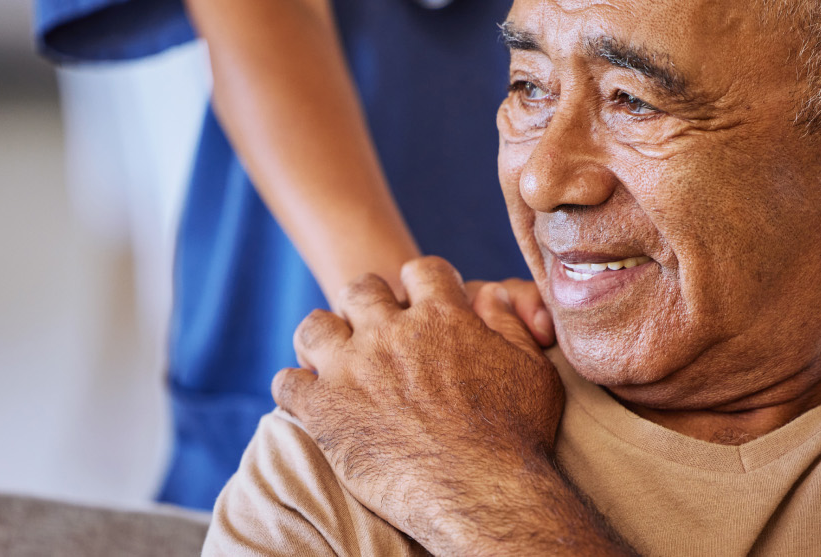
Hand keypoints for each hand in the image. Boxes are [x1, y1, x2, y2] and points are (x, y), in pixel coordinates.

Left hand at [273, 257, 565, 550]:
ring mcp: (352, 367)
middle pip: (362, 289)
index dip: (422, 284)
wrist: (480, 493)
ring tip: (331, 359)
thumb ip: (510, 326)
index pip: (422, 271)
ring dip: (323, 338)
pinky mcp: (323, 408)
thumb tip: (492, 297)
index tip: (422, 303)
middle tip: (373, 331)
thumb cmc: (516, 438)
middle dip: (367, 304)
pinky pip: (288, 382)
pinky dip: (295, 388)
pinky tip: (309, 400)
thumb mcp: (532, 370)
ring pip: (315, 326)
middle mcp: (392, 332)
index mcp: (443, 316)